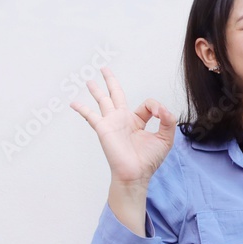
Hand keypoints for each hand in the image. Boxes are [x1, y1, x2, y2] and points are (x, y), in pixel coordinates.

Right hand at [69, 67, 175, 183]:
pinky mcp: (104, 129)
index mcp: (138, 121)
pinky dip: (82, 109)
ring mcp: (112, 123)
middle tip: (104, 69)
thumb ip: (168, 121)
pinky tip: (73, 103)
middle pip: (116, 94)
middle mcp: (123, 119)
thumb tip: (163, 109)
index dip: (156, 107)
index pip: (147, 105)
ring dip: (96, 90)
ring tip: (89, 80)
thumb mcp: (165, 138)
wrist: (136, 174)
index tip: (162, 115)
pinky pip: (90, 116)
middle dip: (111, 81)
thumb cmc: (149, 160)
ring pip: (103, 101)